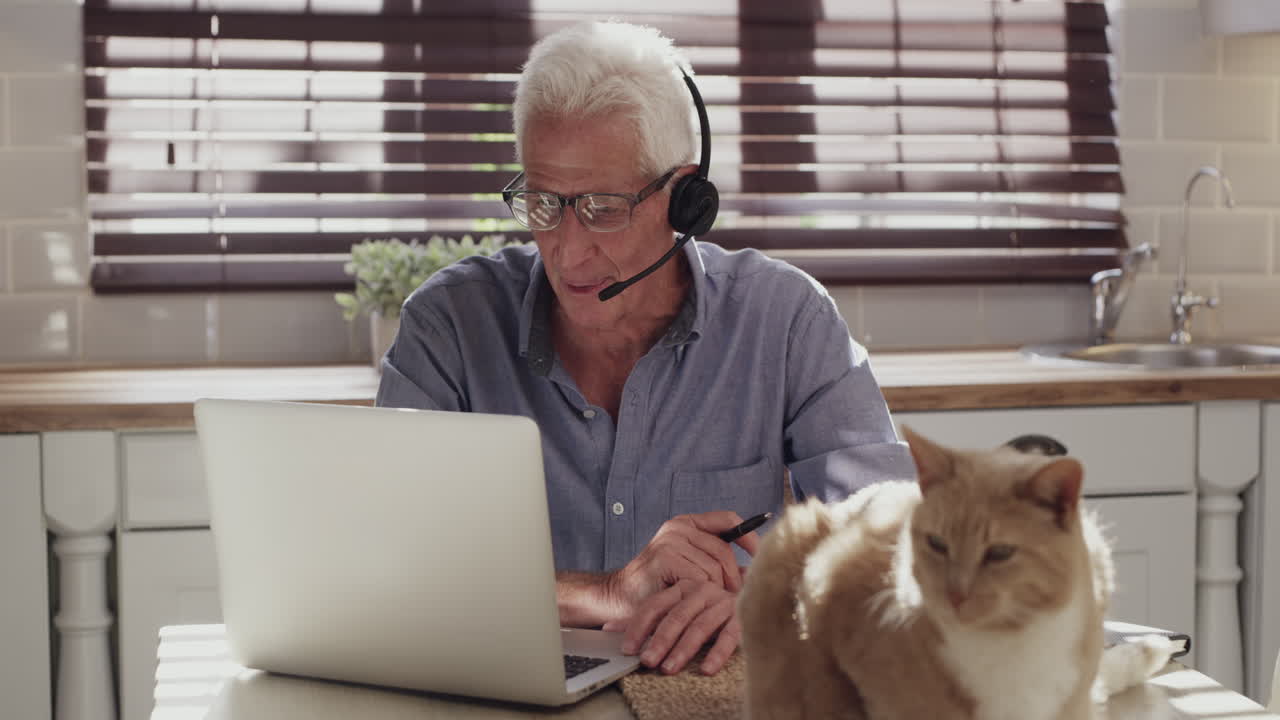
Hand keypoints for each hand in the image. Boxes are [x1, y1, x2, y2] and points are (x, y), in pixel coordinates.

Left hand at [604, 578, 740, 675]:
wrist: (750, 597)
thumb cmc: (706, 611)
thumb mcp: (674, 610)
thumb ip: (645, 620)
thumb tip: (608, 629)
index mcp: (682, 588)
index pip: (655, 605)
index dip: (638, 627)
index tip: (627, 649)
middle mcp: (702, 591)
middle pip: (676, 616)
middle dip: (659, 641)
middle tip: (647, 661)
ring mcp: (723, 602)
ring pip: (699, 627)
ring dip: (683, 649)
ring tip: (669, 668)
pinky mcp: (742, 616)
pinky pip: (729, 636)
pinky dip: (717, 653)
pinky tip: (706, 669)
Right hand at [607, 511, 760, 616]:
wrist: (620, 597)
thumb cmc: (660, 585)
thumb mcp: (691, 565)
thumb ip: (716, 560)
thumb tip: (753, 569)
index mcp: (687, 523)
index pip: (728, 520)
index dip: (749, 537)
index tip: (759, 556)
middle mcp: (678, 526)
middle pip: (724, 551)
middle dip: (731, 579)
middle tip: (730, 597)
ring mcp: (670, 540)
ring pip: (713, 569)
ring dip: (714, 591)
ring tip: (703, 602)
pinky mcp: (665, 558)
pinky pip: (698, 580)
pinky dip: (699, 596)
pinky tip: (688, 602)